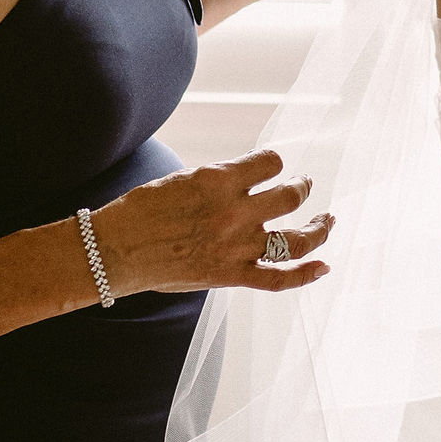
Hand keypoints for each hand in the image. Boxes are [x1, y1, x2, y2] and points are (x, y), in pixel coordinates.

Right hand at [96, 149, 332, 296]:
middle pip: (291, 195)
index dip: (276, 162)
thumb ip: (219, 182)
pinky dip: (306, 275)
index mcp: (220, 180)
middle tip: (304, 184)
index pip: (271, 162)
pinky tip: (323, 266)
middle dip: (302, 186)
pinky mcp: (230, 276)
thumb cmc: (141, 211)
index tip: (273, 166)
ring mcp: (236, 247)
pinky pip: (279, 279)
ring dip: (319, 227)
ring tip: (327, 220)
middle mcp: (235, 212)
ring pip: (297, 237)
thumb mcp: (183, 179)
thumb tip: (245, 181)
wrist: (113, 251)